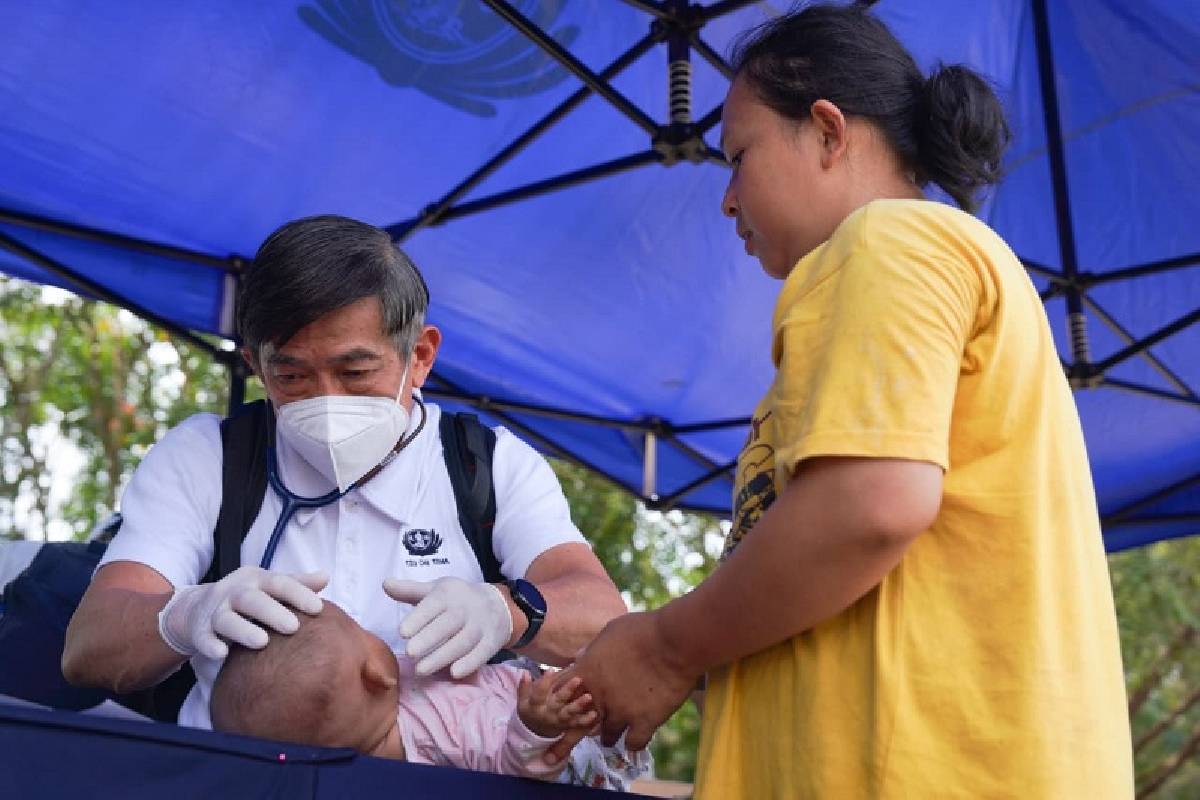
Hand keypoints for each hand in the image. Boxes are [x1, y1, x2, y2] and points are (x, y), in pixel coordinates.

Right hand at [157, 566, 327, 659]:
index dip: (298, 594)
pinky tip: (221, 654)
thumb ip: (297, 583)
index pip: (279, 583)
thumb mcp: (269, 586)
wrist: (199, 606)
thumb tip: (326, 576)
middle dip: (272, 612)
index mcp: (256, 580)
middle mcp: (234, 592)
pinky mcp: (199, 630)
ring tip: (262, 642)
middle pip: (252, 599)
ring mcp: (215, 611)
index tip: (318, 608)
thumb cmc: (248, 597)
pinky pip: (203, 637)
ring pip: (226, 619)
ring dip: (243, 630)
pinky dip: (210, 645)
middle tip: (294, 627)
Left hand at [384, 576, 512, 677]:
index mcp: (448, 593)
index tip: (402, 632)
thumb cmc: (457, 600)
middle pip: (448, 624)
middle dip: (429, 639)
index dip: (418, 618)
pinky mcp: (491, 641)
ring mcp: (481, 625)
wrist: (498, 605)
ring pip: (463, 642)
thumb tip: (385, 584)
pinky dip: (469, 664)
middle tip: (409, 653)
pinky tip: (454, 673)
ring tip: (421, 670)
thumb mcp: (435, 591)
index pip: (433, 605)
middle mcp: (466, 608)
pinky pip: (481, 653)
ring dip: (442, 656)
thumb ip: (409, 591)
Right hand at [518, 671, 596, 738]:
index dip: (543, 682)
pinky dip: (586, 720)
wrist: (534, 732)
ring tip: (589, 696)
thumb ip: (524, 687)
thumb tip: (525, 672)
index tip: (550, 670)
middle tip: (578, 679)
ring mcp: (558, 720)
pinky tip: (595, 714)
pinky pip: (577, 723)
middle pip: (557, 702)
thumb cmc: (530, 709)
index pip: (538, 694)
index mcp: (535, 706)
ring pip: (569, 713)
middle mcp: (547, 713)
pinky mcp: (567, 725)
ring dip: (579, 705)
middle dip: (567, 691)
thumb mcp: (523, 700)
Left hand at [543, 611, 697, 762]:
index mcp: (587, 673)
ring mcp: (621, 712)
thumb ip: (592, 649)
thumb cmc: (643, 629)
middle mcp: (599, 697)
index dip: (567, 699)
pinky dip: (635, 742)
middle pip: (581, 721)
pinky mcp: (644, 721)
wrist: (674, 642)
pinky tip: (637, 738)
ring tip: (613, 735)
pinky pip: (634, 743)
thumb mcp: (609, 632)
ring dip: (611, 734)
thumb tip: (581, 656)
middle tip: (595, 721)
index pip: (561, 694)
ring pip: (607, 737)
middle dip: (587, 722)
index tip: (574, 700)